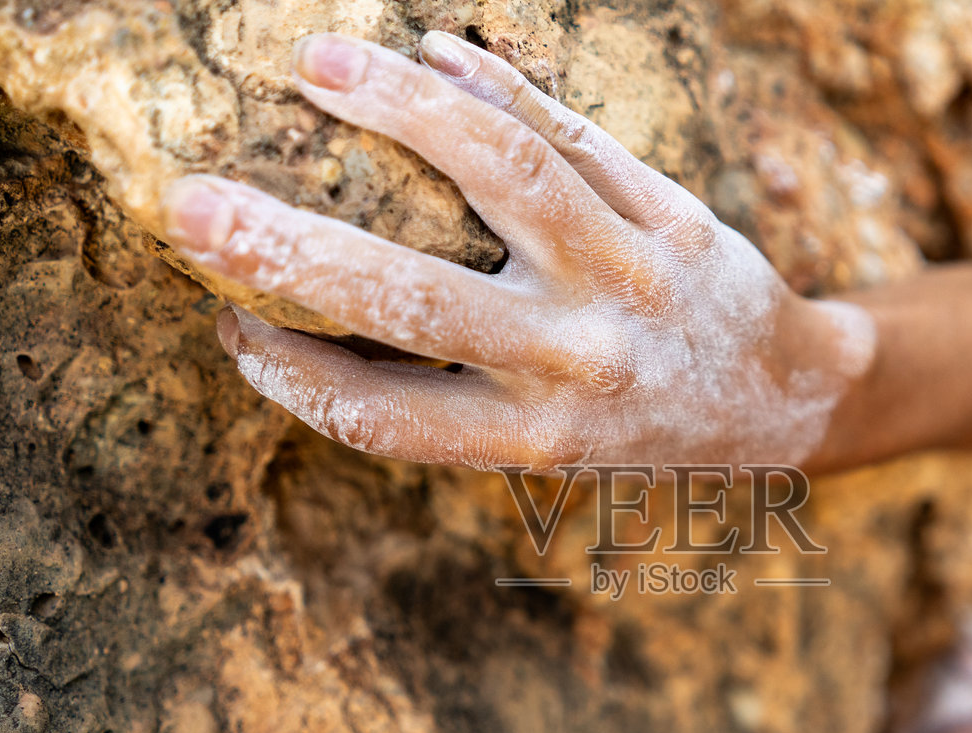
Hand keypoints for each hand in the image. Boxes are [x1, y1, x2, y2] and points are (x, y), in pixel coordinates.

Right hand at [158, 32, 874, 471]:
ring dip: (403, 111)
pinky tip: (435, 50)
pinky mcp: (673, 218)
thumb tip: (299, 330)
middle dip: (286, 248)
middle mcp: (579, 364)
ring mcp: (630, 281)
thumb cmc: (639, 426)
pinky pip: (579, 137)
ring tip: (320, 62)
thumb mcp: (550, 444)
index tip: (225, 322)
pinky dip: (503, 85)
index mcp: (532, 437)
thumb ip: (448, 399)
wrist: (784, 398)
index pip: (379, 413)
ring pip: (505, 174)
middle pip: (411, 300)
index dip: (288, 373)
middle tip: (187, 201)